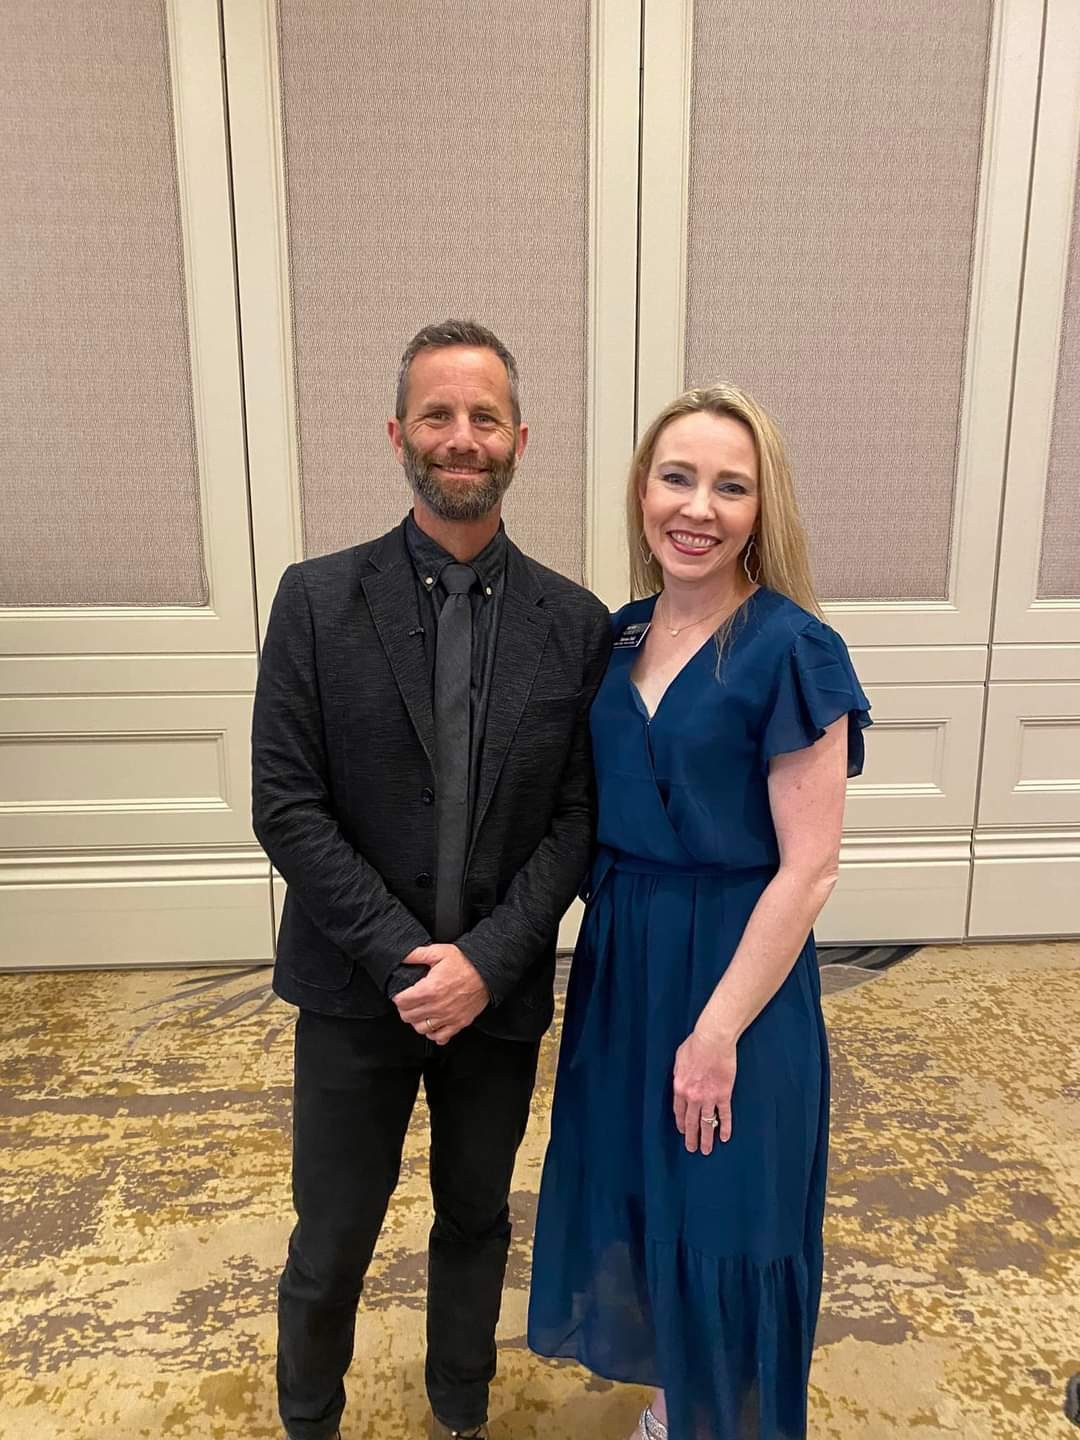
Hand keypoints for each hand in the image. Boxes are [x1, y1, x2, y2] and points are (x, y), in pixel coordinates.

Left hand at [392, 944, 489, 1043]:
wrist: (487, 972)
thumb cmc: (465, 962)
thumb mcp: (439, 952)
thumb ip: (417, 954)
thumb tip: (400, 956)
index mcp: (430, 989)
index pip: (402, 1002)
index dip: (398, 997)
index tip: (401, 994)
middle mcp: (438, 1006)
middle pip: (408, 1017)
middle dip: (405, 1009)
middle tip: (408, 1002)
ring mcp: (448, 1017)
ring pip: (421, 1029)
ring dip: (417, 1021)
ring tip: (420, 1012)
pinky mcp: (459, 1023)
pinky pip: (440, 1037)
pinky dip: (433, 1033)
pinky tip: (433, 1024)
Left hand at [672, 1021, 736, 1155]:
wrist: (712, 1040)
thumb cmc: (695, 1045)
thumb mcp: (679, 1058)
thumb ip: (679, 1072)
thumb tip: (680, 1078)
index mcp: (679, 1088)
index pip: (679, 1111)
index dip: (681, 1123)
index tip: (683, 1131)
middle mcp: (692, 1097)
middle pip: (691, 1121)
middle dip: (691, 1137)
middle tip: (692, 1148)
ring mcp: (708, 1098)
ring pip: (706, 1123)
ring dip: (706, 1138)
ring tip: (706, 1150)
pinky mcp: (723, 1095)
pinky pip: (724, 1115)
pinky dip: (725, 1127)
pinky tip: (725, 1137)